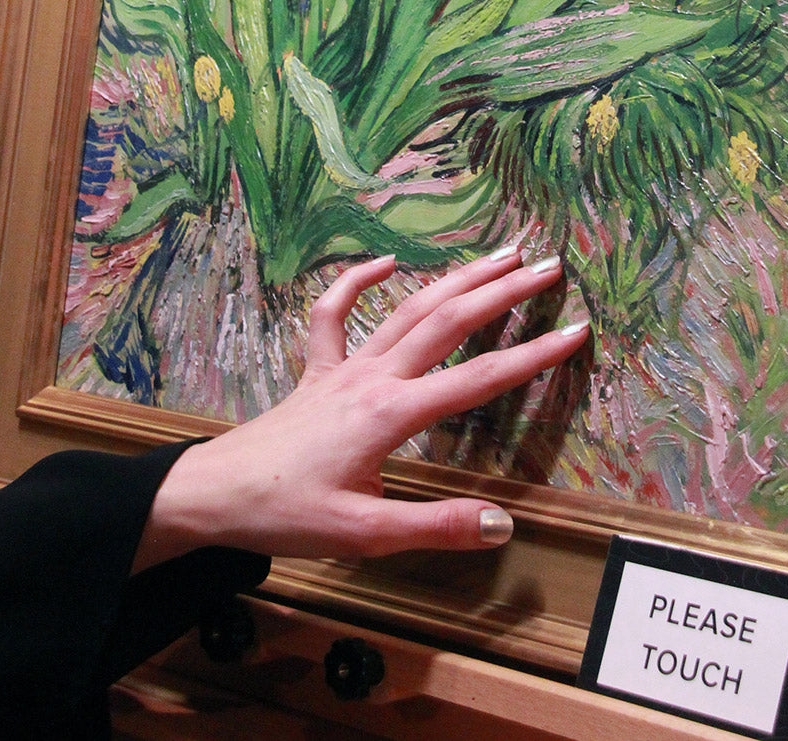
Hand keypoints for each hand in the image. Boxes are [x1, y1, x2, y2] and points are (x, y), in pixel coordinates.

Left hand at [133, 249, 587, 570]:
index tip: (575, 331)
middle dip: (501, 292)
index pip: (476, 380)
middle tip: (547, 265)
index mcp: (389, 414)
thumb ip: (435, 526)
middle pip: (446, 322)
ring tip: (497, 254)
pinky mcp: (317, 371)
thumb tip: (502, 522)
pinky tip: (386, 260)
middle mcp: (372, 377)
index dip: (531, 357)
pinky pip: (336, 315)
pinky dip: (358, 281)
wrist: (212, 494)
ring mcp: (343, 368)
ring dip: (454, 278)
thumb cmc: (285, 513)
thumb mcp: (364, 534)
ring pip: (406, 309)